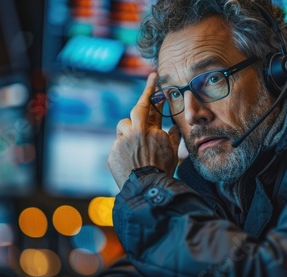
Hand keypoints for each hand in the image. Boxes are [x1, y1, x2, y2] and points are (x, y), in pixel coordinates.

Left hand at [108, 73, 180, 189]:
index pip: (151, 105)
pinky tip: (130, 162)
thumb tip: (174, 126)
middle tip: (146, 106)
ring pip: (123, 127)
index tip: (152, 76)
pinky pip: (117, 145)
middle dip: (141, 106)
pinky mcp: (112, 152)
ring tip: (135, 147)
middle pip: (135, 112)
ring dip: (128, 132)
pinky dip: (123, 150)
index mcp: (151, 130)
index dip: (151, 90)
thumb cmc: (162, 172)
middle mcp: (135, 132)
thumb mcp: (173, 153)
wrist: (146, 189)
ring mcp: (122, 142)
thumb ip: (173, 137)